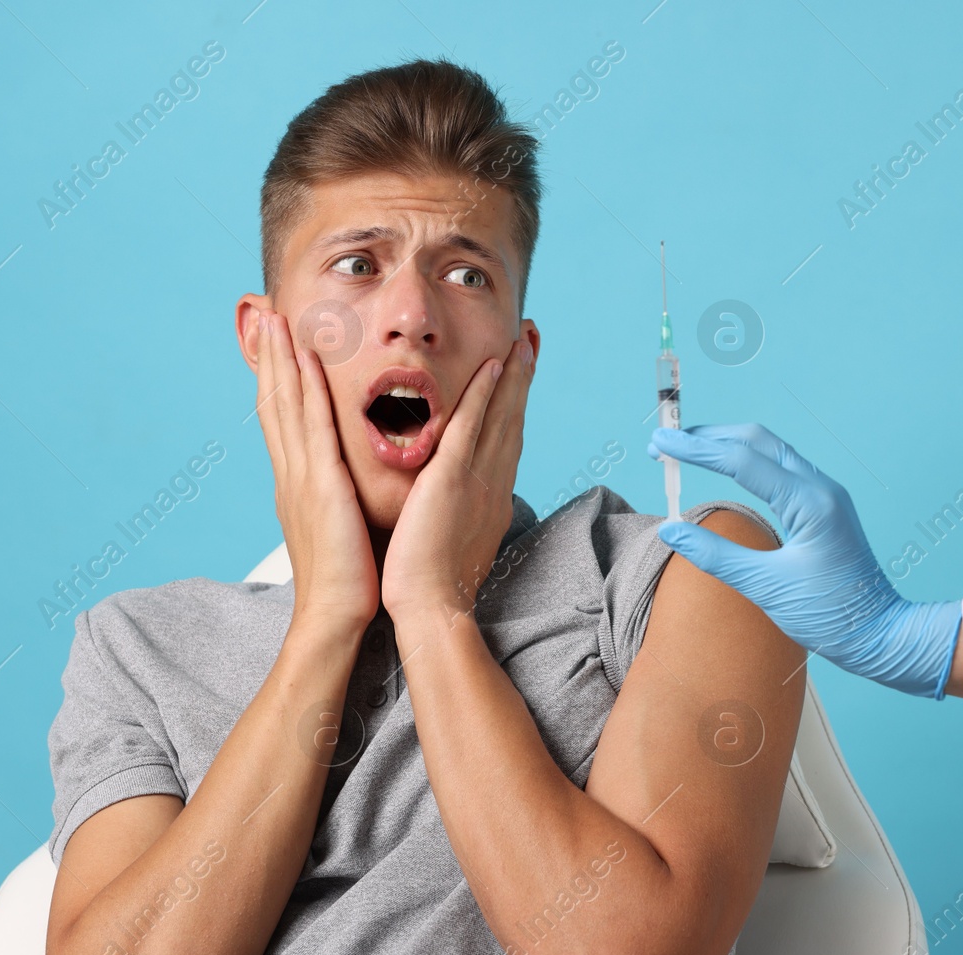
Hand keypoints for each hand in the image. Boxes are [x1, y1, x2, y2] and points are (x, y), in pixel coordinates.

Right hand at [249, 306, 379, 631]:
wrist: (333, 617)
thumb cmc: (345, 582)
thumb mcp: (337, 528)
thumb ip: (337, 501)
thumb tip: (344, 487)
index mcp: (297, 485)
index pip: (283, 421)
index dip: (276, 380)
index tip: (276, 344)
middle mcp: (291, 474)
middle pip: (275, 403)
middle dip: (270, 357)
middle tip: (264, 315)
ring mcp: (300, 478)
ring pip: (287, 406)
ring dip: (280, 360)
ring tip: (275, 320)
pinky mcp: (319, 485)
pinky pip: (313, 426)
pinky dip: (306, 390)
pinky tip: (305, 360)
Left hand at [381, 338, 534, 623]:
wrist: (431, 608)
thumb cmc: (434, 585)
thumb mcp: (455, 539)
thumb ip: (459, 512)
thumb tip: (456, 501)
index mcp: (492, 497)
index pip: (507, 439)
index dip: (516, 402)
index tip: (520, 371)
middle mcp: (493, 483)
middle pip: (513, 418)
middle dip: (523, 376)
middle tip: (531, 338)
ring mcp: (477, 479)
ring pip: (500, 415)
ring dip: (513, 374)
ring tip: (523, 337)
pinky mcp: (454, 479)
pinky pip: (472, 426)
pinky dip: (484, 394)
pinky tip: (492, 364)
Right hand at [648, 423, 962, 698]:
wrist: (880, 634)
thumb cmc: (831, 615)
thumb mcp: (767, 588)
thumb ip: (716, 556)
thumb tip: (671, 531)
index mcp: (809, 501)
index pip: (741, 460)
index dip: (695, 449)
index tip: (659, 445)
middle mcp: (820, 487)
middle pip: (757, 441)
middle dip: (708, 436)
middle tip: (666, 444)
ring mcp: (824, 495)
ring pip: (769, 451)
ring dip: (726, 445)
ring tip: (687, 450)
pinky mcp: (823, 508)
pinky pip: (779, 469)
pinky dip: (745, 462)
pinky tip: (726, 470)